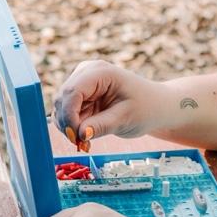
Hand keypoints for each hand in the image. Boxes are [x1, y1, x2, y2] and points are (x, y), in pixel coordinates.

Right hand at [52, 60, 176, 149]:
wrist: (155, 105)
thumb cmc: (146, 108)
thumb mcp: (126, 118)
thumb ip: (102, 125)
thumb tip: (80, 134)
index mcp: (99, 72)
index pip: (72, 92)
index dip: (69, 116)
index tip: (77, 138)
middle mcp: (86, 73)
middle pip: (63, 99)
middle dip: (68, 124)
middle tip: (81, 145)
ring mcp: (81, 82)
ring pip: (61, 107)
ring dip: (69, 127)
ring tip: (86, 143)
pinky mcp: (80, 94)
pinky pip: (67, 112)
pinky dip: (72, 126)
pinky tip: (85, 136)